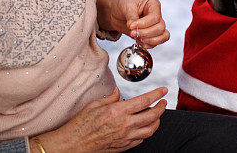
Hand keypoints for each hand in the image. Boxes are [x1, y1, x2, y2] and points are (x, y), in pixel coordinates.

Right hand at [31, 86, 167, 152]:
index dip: (157, 94)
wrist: (73, 145)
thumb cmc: (80, 125)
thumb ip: (110, 98)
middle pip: (152, 116)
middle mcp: (124, 125)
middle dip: (161, 107)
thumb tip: (117, 92)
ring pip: (150, 130)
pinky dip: (146, 132)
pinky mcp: (123, 146)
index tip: (163, 90)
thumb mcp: (94, 105)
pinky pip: (140, 139)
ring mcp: (125, 137)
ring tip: (156, 115)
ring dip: (157, 121)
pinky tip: (143, 127)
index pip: (144, 101)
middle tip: (163, 102)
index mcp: (118, 111)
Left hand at [102, 0, 169, 47]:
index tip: (131, 26)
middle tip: (132, 33)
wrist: (116, 11)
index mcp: (153, 4)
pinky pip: (156, 42)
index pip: (155, 17)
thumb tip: (133, 26)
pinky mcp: (151, 34)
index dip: (144, 24)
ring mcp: (155, 25)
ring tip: (137, 38)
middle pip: (160, 28)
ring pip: (162, 36)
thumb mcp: (126, 7)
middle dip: (146, 33)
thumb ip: (131, 16)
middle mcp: (157, 15)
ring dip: (149, 40)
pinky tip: (138, 41)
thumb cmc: (123, 4)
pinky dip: (148, 44)